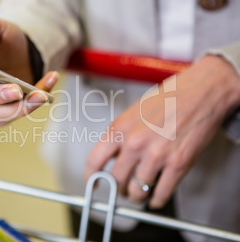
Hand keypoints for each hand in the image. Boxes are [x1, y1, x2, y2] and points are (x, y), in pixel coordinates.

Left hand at [84, 55, 239, 207]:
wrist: (201, 91)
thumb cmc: (168, 98)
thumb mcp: (133, 112)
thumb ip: (120, 135)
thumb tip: (110, 158)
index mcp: (120, 128)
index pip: (95, 160)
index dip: (91, 177)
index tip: (93, 184)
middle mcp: (135, 143)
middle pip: (116, 180)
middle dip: (118, 189)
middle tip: (122, 189)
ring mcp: (156, 154)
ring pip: (137, 191)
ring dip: (137, 196)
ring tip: (139, 194)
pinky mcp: (178, 164)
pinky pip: (161, 194)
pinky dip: (157, 200)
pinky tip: (156, 197)